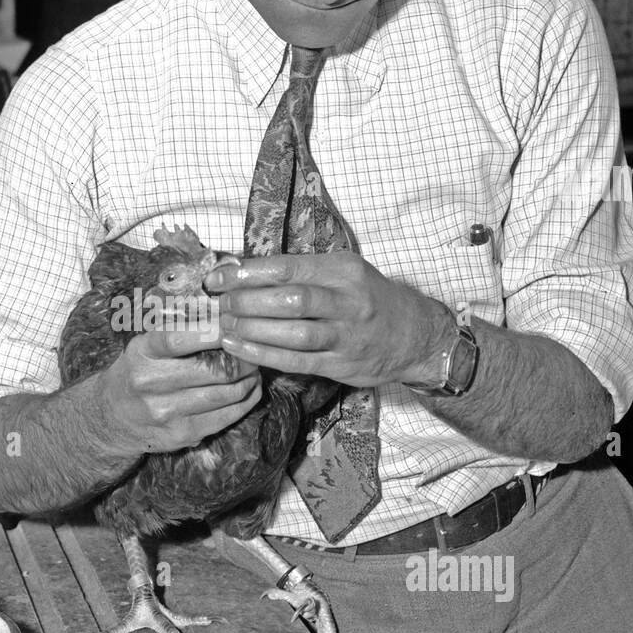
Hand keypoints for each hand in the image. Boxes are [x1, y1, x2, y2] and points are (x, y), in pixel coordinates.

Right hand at [99, 317, 261, 456]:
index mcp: (143, 353)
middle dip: (243, 359)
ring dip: (249, 380)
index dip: (212, 332)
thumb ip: (177, 329)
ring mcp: (167, 412)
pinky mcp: (182, 434)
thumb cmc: (138, 371)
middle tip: (256, 348)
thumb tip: (222, 312)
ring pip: (225, 395)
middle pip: (213, 371)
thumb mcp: (145, 345)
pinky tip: (251, 390)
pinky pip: (225, 417)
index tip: (235, 323)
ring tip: (255, 368)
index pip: (178, 339)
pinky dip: (245, 402)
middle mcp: (151, 383)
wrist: (111, 417)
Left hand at [203, 251, 455, 388]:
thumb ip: (302, 272)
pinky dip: (263, 354)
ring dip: (253, 330)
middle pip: (291, 299)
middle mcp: (348, 301)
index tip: (218, 277)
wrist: (414, 335)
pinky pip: (297, 360)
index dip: (248, 272)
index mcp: (344, 270)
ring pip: (294, 333)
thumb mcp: (343, 272)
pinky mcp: (342, 365)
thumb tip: (243, 272)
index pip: (289, 267)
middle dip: (248, 301)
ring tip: (224, 326)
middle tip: (221, 303)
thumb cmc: (367, 298)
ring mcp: (347, 336)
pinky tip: (238, 347)